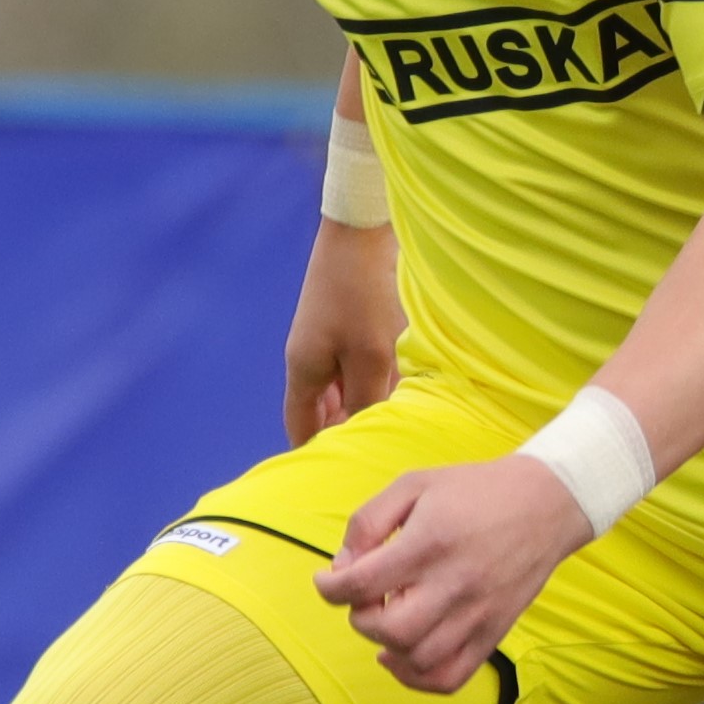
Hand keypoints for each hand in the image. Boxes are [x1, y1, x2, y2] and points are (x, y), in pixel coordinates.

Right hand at [286, 220, 404, 445]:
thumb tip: (369, 437)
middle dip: (348, 432)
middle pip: (323, 410)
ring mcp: (327, 337)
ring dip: (367, 403)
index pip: (300, 428)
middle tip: (380, 453)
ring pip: (344, 388)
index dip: (317, 455)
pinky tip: (404, 387)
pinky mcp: (347, 321)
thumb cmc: (365, 293)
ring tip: (397, 425)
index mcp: (304, 369)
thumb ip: (369, 401)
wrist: (364, 226)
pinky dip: (376, 379)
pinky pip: (357, 364)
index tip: (341, 477)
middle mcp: (309, 356)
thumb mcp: (372, 356)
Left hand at [316, 454, 587, 692]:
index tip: (329, 580)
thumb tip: (343, 565)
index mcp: (429, 543)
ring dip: (387, 645)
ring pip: (416, 658)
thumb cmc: (475, 491)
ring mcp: (477, 614)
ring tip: (389, 618)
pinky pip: (449, 677)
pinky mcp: (493, 633)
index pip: (361, 583)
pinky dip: (416, 678)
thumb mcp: (414, 484)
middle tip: (367, 596)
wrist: (546, 504)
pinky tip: (401, 656)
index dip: (329, 587)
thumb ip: (369, 520)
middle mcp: (454, 584)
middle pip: (388, 629)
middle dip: (360, 616)